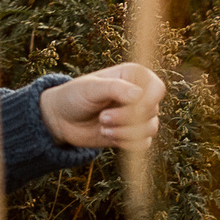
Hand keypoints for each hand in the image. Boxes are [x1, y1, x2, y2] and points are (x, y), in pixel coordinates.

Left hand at [42, 62, 165, 150]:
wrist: (63, 119)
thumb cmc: (75, 96)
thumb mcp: (90, 88)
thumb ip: (114, 88)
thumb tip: (139, 95)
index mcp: (132, 76)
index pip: (156, 87)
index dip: (151, 99)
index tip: (135, 107)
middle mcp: (139, 95)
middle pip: (152, 110)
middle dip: (127, 118)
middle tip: (102, 117)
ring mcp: (137, 116)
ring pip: (150, 128)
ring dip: (125, 132)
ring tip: (102, 127)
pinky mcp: (132, 134)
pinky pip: (143, 143)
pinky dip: (127, 142)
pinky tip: (108, 136)